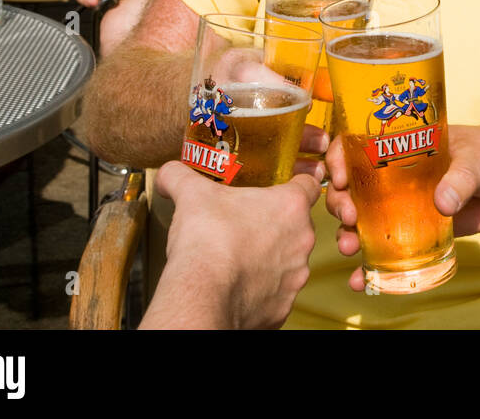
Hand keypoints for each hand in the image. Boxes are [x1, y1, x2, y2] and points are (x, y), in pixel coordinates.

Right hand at [142, 160, 320, 328]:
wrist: (202, 294)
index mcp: (290, 207)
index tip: (286, 184)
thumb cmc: (208, 242)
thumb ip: (181, 176)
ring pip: (288, 261)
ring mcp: (294, 276)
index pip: (309, 185)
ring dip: (268, 258)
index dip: (297, 182)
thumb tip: (170, 173)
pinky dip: (259, 289)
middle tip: (246, 224)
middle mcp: (300, 241)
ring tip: (238, 257)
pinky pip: (275, 293)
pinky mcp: (282, 306)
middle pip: (297, 225)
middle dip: (274, 224)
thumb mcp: (191, 194)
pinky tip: (237, 284)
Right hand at [323, 124, 479, 290]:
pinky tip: (363, 280)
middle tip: (350, 217)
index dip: (340, 159)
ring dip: (351, 235)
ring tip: (350, 250)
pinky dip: (375, 265)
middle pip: (355, 186)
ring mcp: (410, 203)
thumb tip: (442, 202)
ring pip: (367, 219)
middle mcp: (400, 172)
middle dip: (341, 203)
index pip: (359, 144)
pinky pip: (394, 246)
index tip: (339, 177)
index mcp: (406, 143)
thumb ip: (462, 176)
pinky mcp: (426, 230)